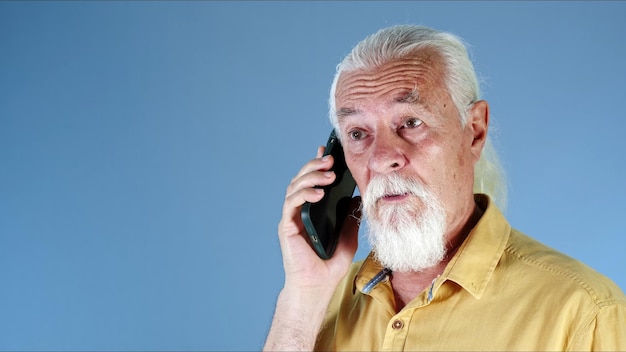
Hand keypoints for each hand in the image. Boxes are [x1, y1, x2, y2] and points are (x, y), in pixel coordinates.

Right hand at [265, 147, 359, 350]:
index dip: (317, 164)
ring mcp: (292, 217)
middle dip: (315, 165)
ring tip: (329, 175)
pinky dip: (304, 194)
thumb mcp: (348, 238)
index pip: (313, 181)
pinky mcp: (287, 226)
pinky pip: (292, 203)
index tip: (328, 151)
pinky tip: (318, 193)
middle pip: (302, 178)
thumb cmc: (329, 265)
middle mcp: (300, 210)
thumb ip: (350, 218)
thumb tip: (357, 198)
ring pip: (295, 186)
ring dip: (312, 176)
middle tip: (331, 159)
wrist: (317, 286)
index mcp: (313, 210)